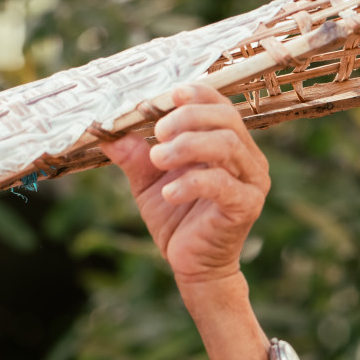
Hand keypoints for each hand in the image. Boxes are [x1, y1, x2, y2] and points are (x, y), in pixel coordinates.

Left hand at [105, 83, 269, 291]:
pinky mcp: (246, 206)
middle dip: (189, 118)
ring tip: (157, 159)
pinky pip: (223, 184)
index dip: (198, 95)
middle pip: (226, 119)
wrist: (192, 266)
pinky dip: (192, 182)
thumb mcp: (148, 182)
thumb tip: (107, 132)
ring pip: (227, 145)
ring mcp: (251, 181)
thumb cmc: (176, 219)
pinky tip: (169, 192)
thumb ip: (134, 156)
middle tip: (159, 132)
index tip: (170, 94)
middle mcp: (247, 158)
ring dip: (188, 145)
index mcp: (229, 144)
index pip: (220, 106)